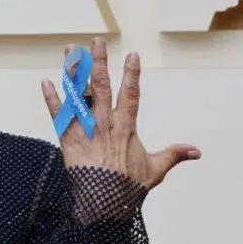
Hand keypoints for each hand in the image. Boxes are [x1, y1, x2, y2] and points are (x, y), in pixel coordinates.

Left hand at [41, 37, 200, 189]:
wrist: (103, 202)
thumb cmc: (128, 186)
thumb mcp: (155, 170)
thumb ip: (173, 155)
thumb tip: (197, 151)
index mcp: (126, 126)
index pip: (130, 94)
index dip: (132, 73)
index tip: (132, 54)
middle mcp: (104, 122)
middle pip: (101, 85)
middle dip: (98, 61)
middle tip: (95, 41)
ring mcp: (85, 128)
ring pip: (78, 94)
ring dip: (73, 71)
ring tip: (70, 50)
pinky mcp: (67, 137)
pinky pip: (58, 114)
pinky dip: (51, 98)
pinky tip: (45, 82)